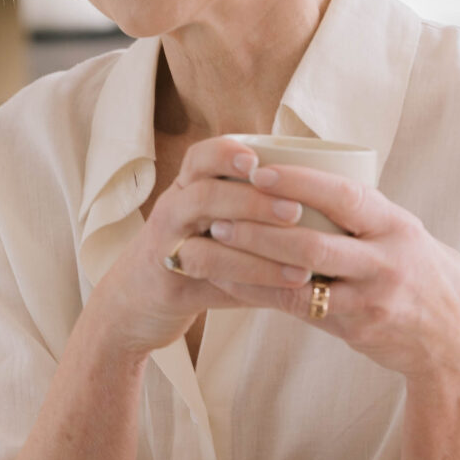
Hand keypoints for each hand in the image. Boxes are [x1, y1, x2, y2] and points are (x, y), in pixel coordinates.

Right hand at [88, 136, 318, 361]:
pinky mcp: (171, 285)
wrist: (133, 305)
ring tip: (299, 258)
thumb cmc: (191, 259)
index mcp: (186, 190)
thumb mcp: (213, 227)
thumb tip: (327, 203)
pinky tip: (287, 286)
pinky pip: (212, 280)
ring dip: (255, 244)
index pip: (199, 157)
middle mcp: (173, 212)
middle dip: (251, 200)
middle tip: (293, 211)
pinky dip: (252, 281)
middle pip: (203, 194)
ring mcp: (168, 248)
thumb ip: (253, 213)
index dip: (226, 154)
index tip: (259, 160)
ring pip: (205, 241)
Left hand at [175, 160, 459, 384]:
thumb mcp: (403, 234)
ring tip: (214, 244)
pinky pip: (300, 310)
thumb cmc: (419, 272)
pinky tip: (231, 281)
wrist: (455, 339)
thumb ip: (362, 213)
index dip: (300, 183)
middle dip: (260, 228)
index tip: (258, 173)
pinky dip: (261, 293)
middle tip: (218, 215)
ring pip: (301, 280)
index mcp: (396, 225)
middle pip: (314, 242)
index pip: (345, 197)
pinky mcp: (357, 329)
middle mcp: (386, 260)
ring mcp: (371, 299)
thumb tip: (303, 176)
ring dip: (251, 262)